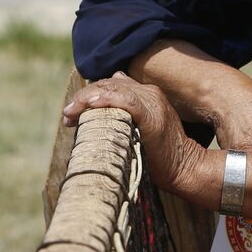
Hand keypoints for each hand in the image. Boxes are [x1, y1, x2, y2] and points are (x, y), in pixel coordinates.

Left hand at [63, 72, 205, 192]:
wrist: (184, 168)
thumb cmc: (161, 155)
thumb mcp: (144, 128)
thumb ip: (128, 114)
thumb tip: (108, 106)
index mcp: (147, 94)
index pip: (112, 84)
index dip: (90, 94)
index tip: (73, 112)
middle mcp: (149, 93)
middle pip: (108, 84)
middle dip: (83, 98)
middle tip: (67, 115)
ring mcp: (151, 102)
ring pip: (112, 89)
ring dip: (86, 100)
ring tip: (70, 114)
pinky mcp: (151, 114)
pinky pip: (124, 100)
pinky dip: (105, 100)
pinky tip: (89, 105)